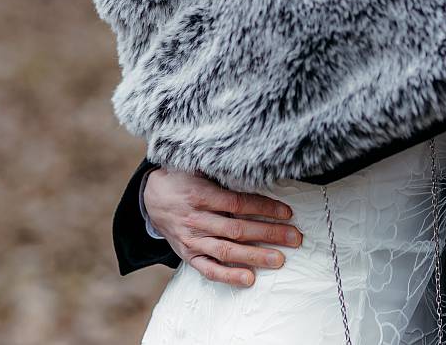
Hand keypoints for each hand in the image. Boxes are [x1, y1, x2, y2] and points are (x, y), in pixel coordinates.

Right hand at [144, 168, 302, 286]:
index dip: (264, 208)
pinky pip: (209, 270)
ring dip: (255, 256)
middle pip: (238, 229)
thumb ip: (223, 171)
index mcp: (201, 195)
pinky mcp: (188, 255)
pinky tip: (249, 279)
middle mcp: (196, 219)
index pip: (238, 204)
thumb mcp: (198, 167)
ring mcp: (192, 240)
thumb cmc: (182, 179)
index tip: (287, 212)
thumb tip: (256, 168)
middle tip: (294, 238)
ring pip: (227, 251)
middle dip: (269, 234)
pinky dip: (229, 276)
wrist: (151, 197)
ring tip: (279, 259)